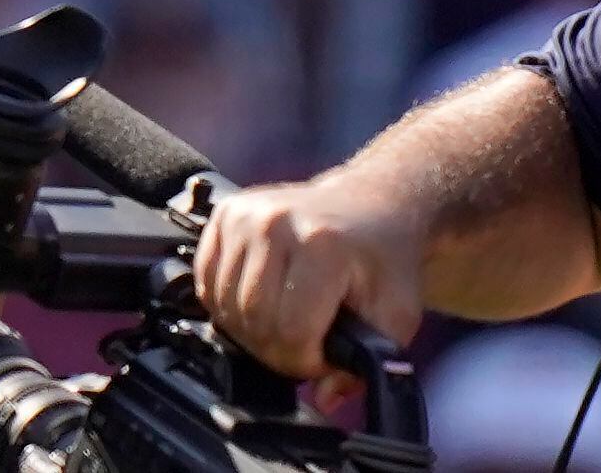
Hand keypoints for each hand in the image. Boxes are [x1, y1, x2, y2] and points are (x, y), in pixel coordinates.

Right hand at [193, 175, 425, 385]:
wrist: (368, 207)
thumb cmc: (381, 261)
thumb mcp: (395, 314)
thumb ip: (367, 361)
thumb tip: (325, 394)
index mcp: (321, 246)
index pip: (290, 328)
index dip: (304, 360)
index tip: (321, 360)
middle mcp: (275, 224)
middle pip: (253, 317)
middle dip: (275, 350)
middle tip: (301, 350)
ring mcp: (244, 216)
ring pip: (224, 301)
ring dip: (248, 331)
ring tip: (280, 329)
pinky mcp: (224, 214)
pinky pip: (205, 278)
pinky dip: (226, 305)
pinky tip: (256, 307)